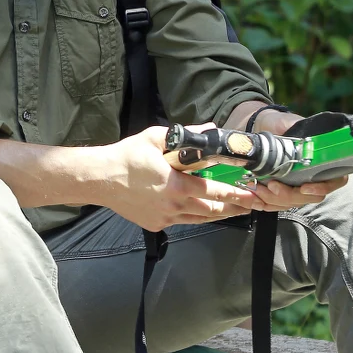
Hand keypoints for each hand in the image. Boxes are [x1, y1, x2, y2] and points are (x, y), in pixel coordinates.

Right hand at [103, 126, 260, 230]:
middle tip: (250, 205)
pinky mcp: (156, 224)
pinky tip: (201, 210)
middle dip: (234, 208)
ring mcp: (165, 218)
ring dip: (218, 214)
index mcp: (177, 185)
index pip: (216, 191)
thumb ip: (186, 134)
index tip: (253, 194)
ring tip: (234, 210)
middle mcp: (174, 206)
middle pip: (213, 210)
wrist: (100, 179)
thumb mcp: (156, 138)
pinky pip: (182, 221)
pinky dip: (196, 215)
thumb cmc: (127, 156)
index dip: (237, 193)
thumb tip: (211, 128)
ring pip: (200, 219)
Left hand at [238, 108, 348, 209]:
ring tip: (256, 186)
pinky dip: (263, 202)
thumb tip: (306, 141)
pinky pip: (275, 204)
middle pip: (310, 197)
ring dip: (273, 199)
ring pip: (291, 203)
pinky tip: (253, 193)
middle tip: (272, 185)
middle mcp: (313, 176)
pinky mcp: (279, 192)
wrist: (258, 126)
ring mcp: (296, 186)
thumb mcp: (289, 123)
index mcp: (323, 160)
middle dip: (289, 195)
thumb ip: (299, 130)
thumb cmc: (278, 123)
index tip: (305, 187)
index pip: (336, 180)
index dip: (323, 187)